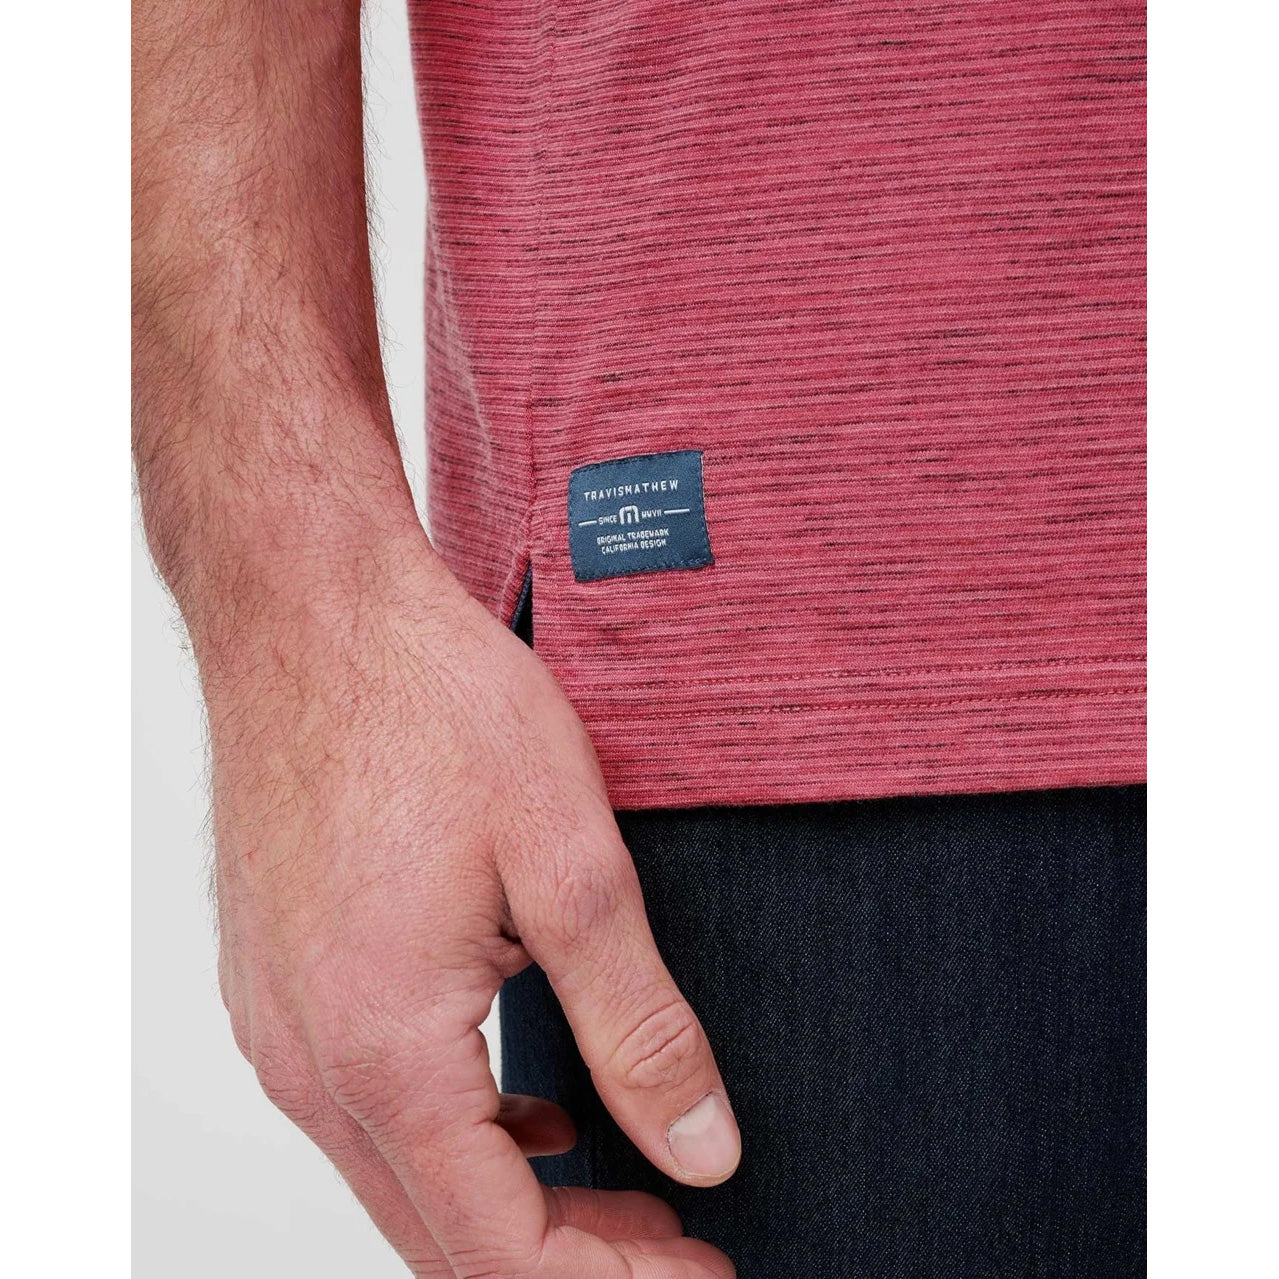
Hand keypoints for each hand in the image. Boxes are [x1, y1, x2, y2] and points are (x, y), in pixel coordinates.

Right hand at [205, 535, 739, 1276]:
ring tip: (617, 1181)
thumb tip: (700, 1148)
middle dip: (568, 1258)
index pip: (499, 1253)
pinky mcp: (279, 978)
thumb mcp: (572, 866)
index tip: (702, 1268)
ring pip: (399, 1179)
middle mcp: (308, 1058)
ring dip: (510, 1202)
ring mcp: (280, 1020)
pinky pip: (364, 1107)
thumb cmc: (430, 707)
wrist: (312, 612)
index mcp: (383, 1047)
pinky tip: (523, 1102)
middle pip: (441, 1237)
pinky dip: (455, 1136)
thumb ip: (637, 1024)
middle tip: (673, 1236)